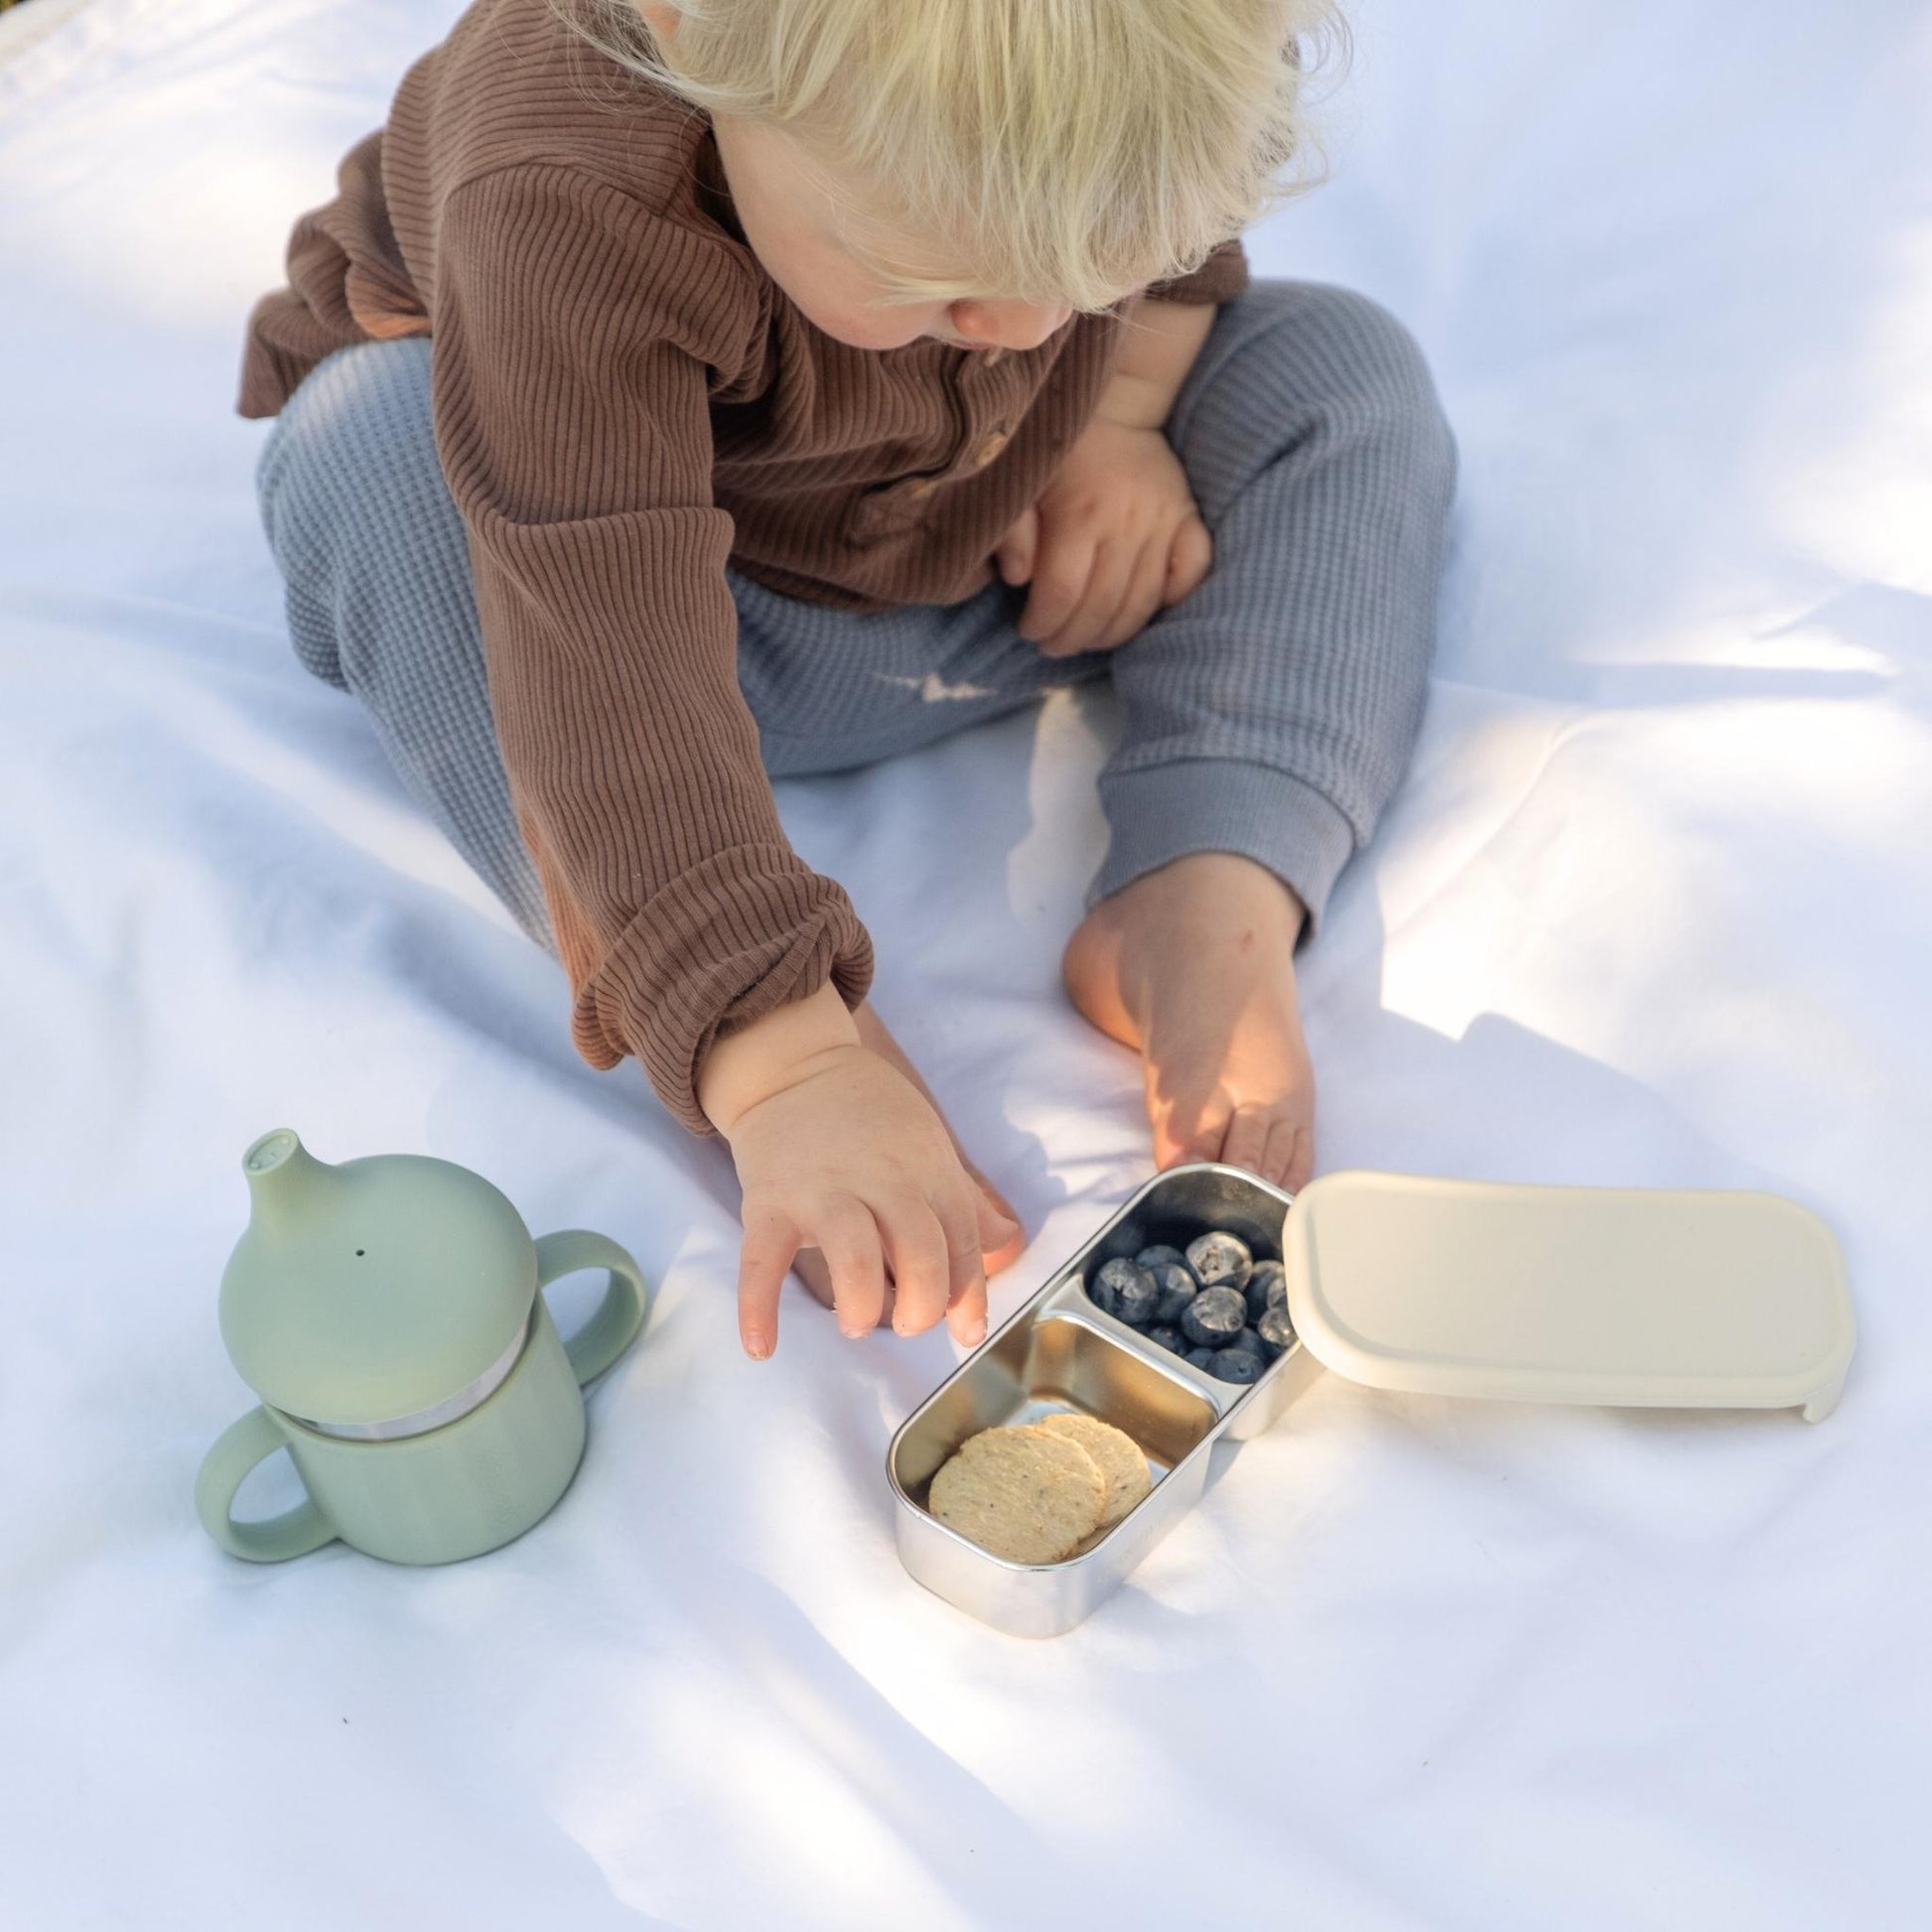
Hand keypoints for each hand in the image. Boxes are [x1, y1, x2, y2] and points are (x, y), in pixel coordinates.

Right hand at [700, 986, 1010, 1357]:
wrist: (795, 1066)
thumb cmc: (869, 1114)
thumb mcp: (929, 1143)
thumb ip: (965, 1200)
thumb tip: (1009, 1244)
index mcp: (927, 1170)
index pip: (962, 1242)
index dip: (969, 1295)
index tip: (966, 1331)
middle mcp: (881, 1180)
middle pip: (920, 1252)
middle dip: (923, 1305)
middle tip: (910, 1323)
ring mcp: (822, 1191)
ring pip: (854, 1258)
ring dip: (863, 1305)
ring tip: (858, 1323)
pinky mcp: (768, 1201)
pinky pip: (762, 1261)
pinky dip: (758, 1308)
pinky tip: (762, 1347)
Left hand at [993, 418, 1211, 656]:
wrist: (1115, 403)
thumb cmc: (1057, 451)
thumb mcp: (1019, 484)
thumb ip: (1011, 532)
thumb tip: (1019, 580)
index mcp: (1081, 513)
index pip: (1063, 593)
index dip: (1043, 623)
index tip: (1029, 630)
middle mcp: (1127, 521)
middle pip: (1102, 606)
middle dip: (1072, 637)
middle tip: (1054, 644)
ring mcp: (1164, 521)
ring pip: (1143, 601)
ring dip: (1113, 633)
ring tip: (1088, 638)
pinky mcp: (1189, 518)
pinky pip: (1193, 570)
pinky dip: (1174, 598)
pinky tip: (1144, 610)